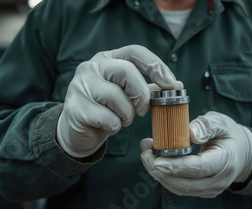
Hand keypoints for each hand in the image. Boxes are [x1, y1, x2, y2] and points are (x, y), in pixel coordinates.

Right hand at [57, 45, 182, 157]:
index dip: (156, 66)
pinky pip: (108, 118)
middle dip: (141, 94)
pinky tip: (107, 126)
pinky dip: (114, 126)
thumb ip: (148, 89)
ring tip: (121, 119)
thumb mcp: (127, 95)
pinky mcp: (75, 108)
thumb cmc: (106, 109)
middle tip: (143, 110)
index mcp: (107, 58)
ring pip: (117, 97)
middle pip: (127, 71)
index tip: (171, 84)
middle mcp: (92, 67)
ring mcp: (81, 85)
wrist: (77, 131)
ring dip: (127, 114)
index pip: (135, 52)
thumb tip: (176, 85)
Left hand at [140, 111, 251, 197]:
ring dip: (160, 175)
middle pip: (186, 183)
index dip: (176, 166)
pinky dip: (165, 177)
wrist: (240, 153)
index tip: (157, 160)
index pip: (199, 168)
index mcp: (225, 162)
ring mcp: (210, 189)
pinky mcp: (201, 191)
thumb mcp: (222, 123)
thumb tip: (191, 133)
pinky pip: (180, 188)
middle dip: (162, 171)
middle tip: (146, 154)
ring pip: (180, 188)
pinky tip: (154, 164)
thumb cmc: (228, 135)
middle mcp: (218, 181)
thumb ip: (207, 125)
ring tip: (146, 156)